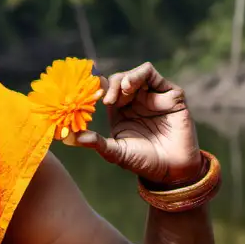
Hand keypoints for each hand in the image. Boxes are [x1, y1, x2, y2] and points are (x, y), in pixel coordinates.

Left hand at [74, 62, 204, 186]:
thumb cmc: (143, 161)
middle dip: (110, 85)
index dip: (96, 88)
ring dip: (124, 77)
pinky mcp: (170, 94)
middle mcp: (137, 100)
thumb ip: (97, 143)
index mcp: (121, 110)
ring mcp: (154, 96)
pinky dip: (139, 75)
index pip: (106, 90)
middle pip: (119, 79)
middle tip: (106, 100)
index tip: (86, 95)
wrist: (171, 170)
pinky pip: (153, 75)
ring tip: (121, 90)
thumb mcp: (115, 153)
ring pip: (136, 73)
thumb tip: (73, 138)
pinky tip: (129, 88)